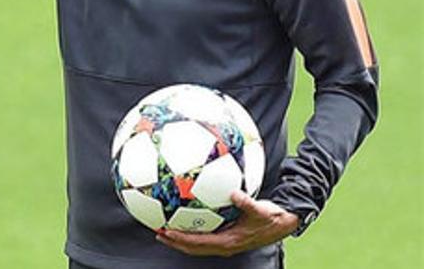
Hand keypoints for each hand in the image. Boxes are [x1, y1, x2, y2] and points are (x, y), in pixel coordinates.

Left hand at [156, 191, 299, 256]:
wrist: (284, 223)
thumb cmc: (272, 216)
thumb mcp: (261, 209)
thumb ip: (247, 202)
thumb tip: (234, 193)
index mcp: (230, 242)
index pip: (200, 243)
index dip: (182, 239)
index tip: (167, 232)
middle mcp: (225, 245)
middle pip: (194, 248)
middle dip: (175, 242)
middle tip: (158, 233)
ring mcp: (226, 243)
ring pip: (198, 245)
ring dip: (181, 239)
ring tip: (165, 229)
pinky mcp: (228, 238)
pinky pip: (205, 237)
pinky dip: (192, 232)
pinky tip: (184, 219)